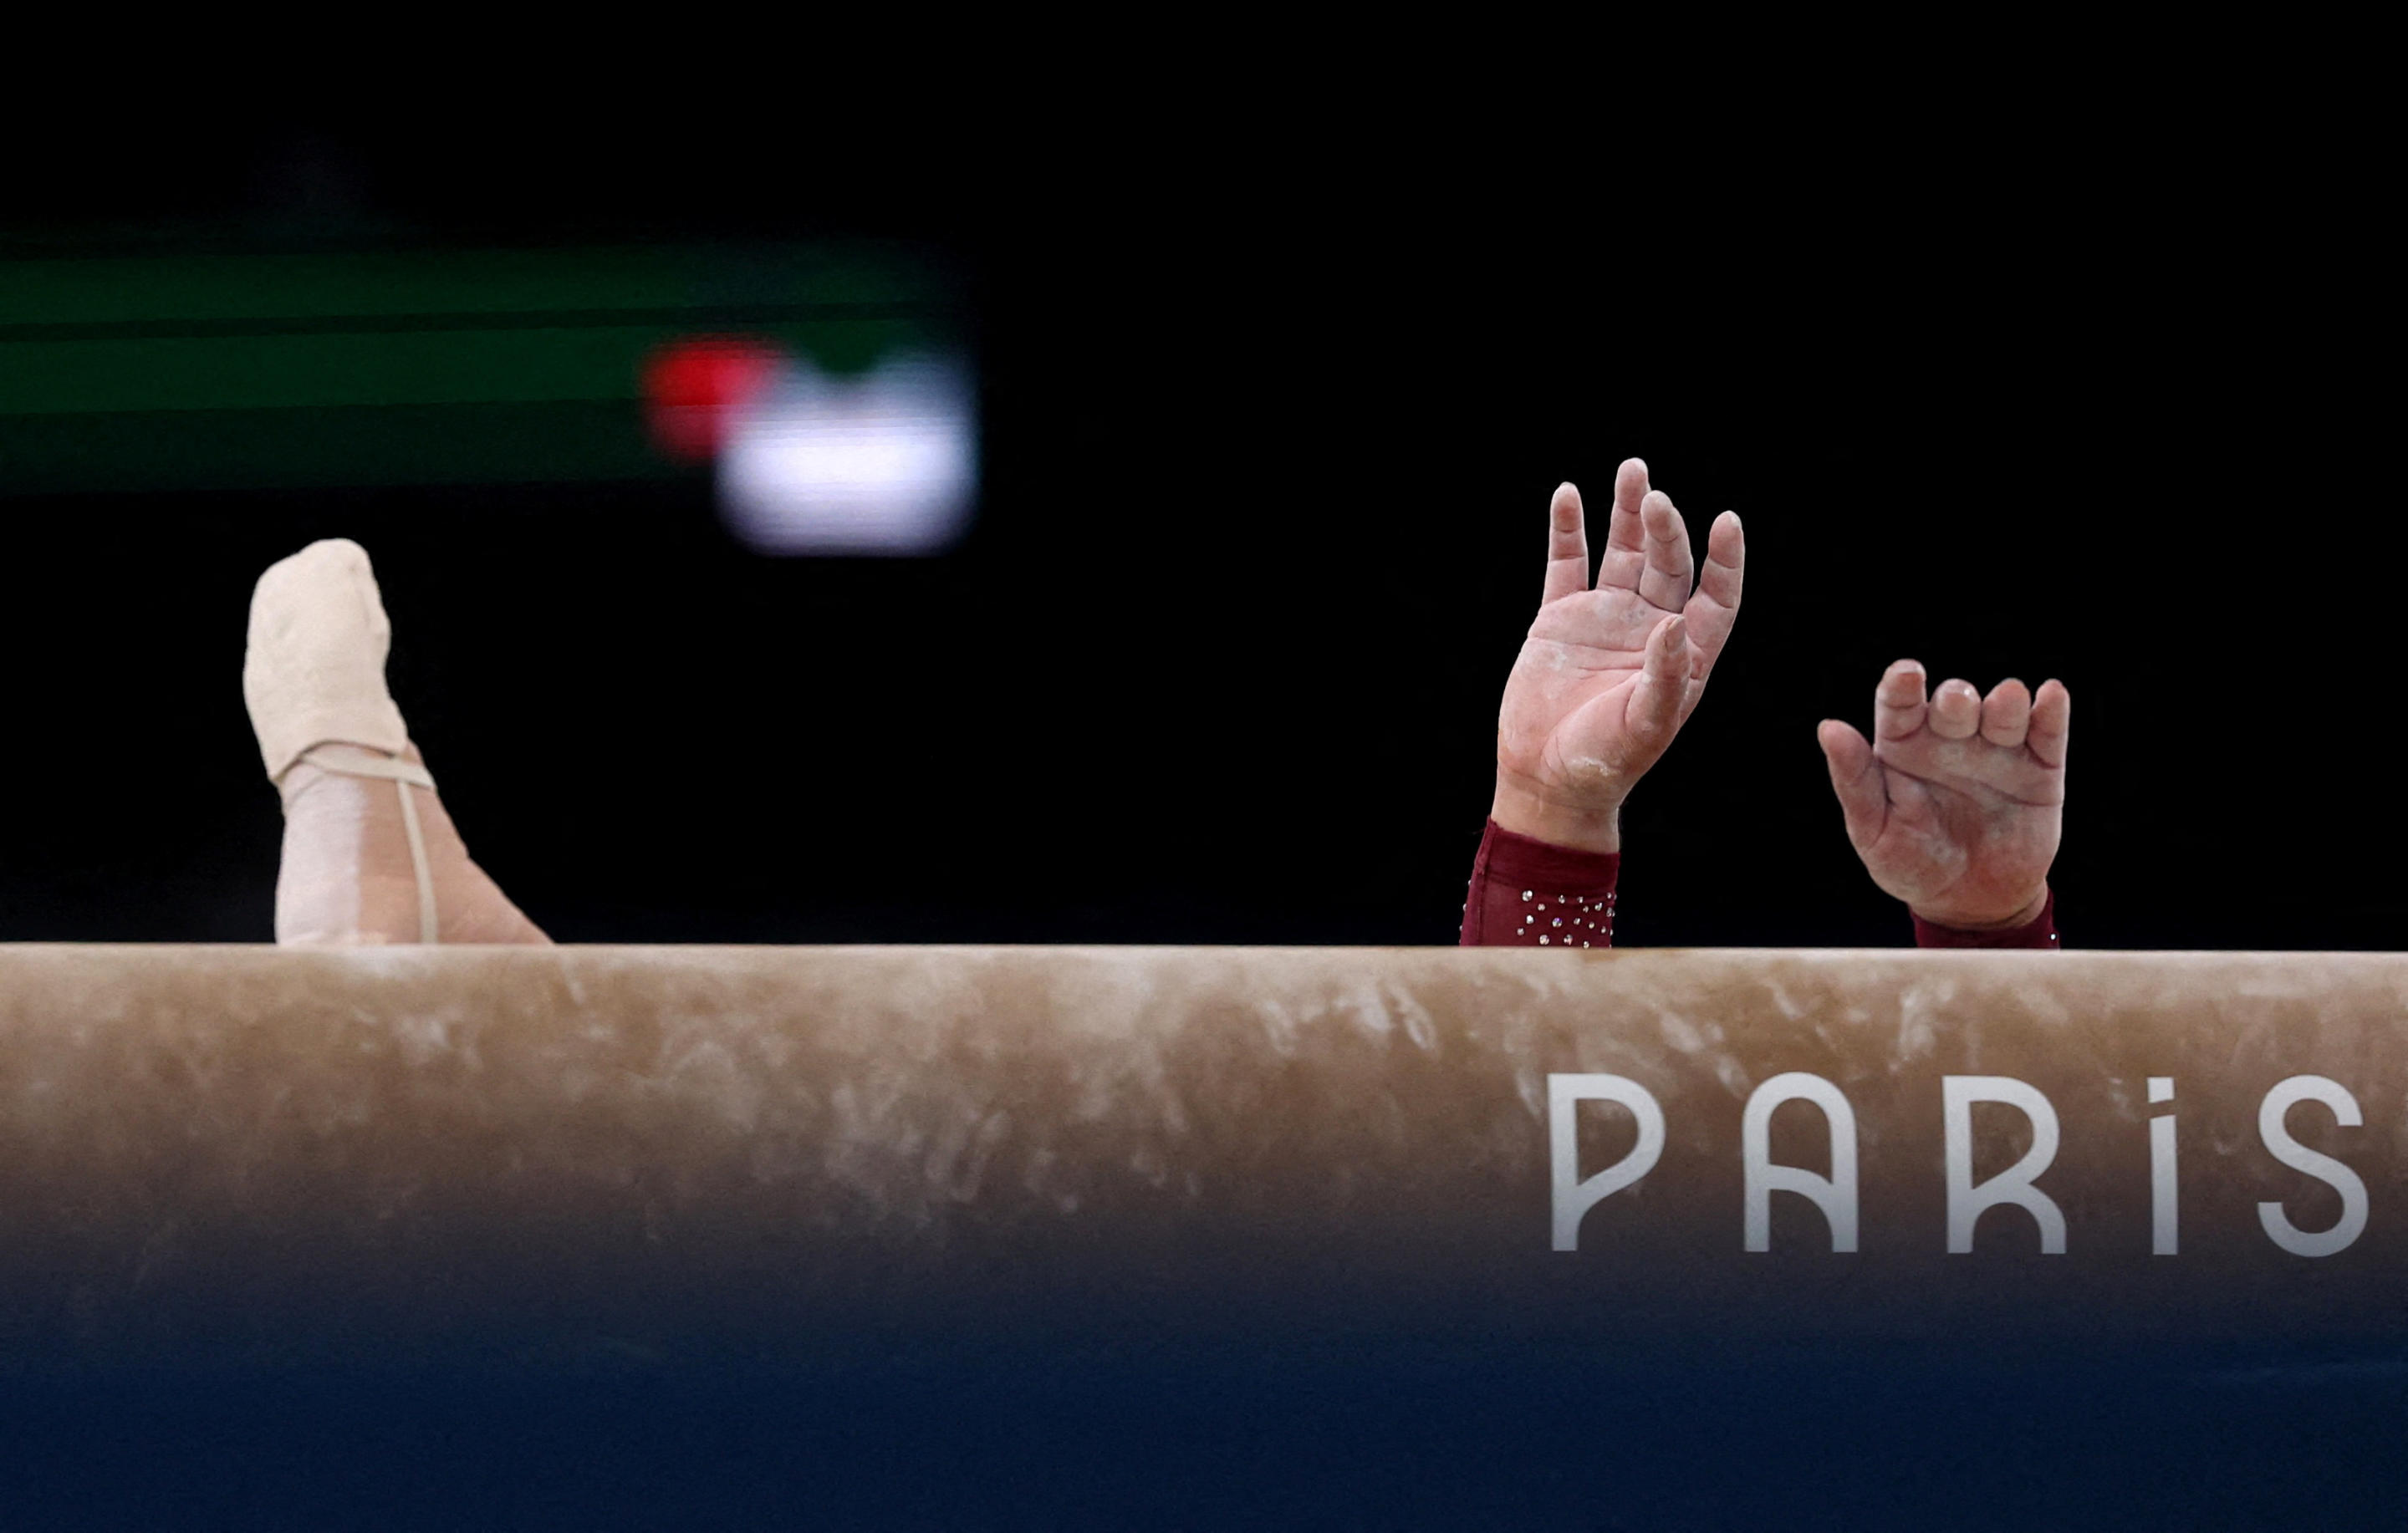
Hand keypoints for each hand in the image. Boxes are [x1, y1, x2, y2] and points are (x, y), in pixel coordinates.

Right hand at [1491, 459, 1744, 851]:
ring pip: (1623, 551)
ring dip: (1627, 511)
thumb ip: (1664, 676)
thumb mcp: (1645, 725)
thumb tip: (1674, 622)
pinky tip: (1568, 494)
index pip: (1717, 596)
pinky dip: (1568, 529)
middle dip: (1665, 529)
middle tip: (1657, 500)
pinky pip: (1567, 563)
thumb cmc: (1607, 762)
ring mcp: (1605, 617)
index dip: (1725, 561)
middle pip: (1668, 563)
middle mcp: (1650, 627)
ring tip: (1633, 470)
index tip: (1727, 523)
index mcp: (1686, 654)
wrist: (1547, 778)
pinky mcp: (1560, 618)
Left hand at [1817, 662, 2068, 928]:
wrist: (1970, 903)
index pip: (1900, 703)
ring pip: (2002, 710)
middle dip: (1956, 698)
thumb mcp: (1875, 830)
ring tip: (2006, 700)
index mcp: (1904, 745)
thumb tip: (1829, 727)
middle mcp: (1950, 739)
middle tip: (1957, 703)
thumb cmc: (1910, 864)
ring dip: (2005, 702)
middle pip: (1954, 702)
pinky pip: (2047, 733)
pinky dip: (2052, 711)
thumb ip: (1855, 781)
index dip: (1903, 684)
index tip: (1907, 673)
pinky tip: (2052, 695)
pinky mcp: (2039, 769)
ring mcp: (1997, 750)